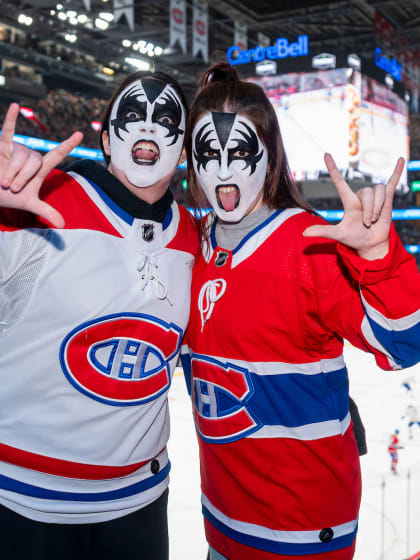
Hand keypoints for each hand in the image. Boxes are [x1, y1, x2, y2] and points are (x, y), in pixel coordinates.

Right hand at [0, 103, 82, 227]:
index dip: (68, 146)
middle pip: (35, 163)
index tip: (79, 134)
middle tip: (13, 187)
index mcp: (39, 169)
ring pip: (20, 158)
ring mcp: (16, 150)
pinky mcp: (2, 146)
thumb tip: (63, 225)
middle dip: (23, 179)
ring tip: (4, 181)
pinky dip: (9, 119)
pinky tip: (14, 105)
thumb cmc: (10, 196)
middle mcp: (30, 157)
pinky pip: (6, 131)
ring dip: (11, 173)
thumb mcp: (30, 205)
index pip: (56, 155)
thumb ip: (47, 212)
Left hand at [303, 153, 404, 259]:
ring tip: (375, 219)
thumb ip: (322, 231)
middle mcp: (361, 196)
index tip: (326, 154)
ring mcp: (374, 196)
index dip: (332, 168)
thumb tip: (303, 233)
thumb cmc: (354, 238)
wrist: (371, 243)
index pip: (339, 181)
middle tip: (367, 223)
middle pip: (366, 192)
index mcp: (348, 201)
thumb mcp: (338, 234)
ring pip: (378, 191)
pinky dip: (397, 171)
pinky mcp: (387, 199)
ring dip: (378, 207)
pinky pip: (392, 182)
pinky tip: (401, 160)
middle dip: (369, 210)